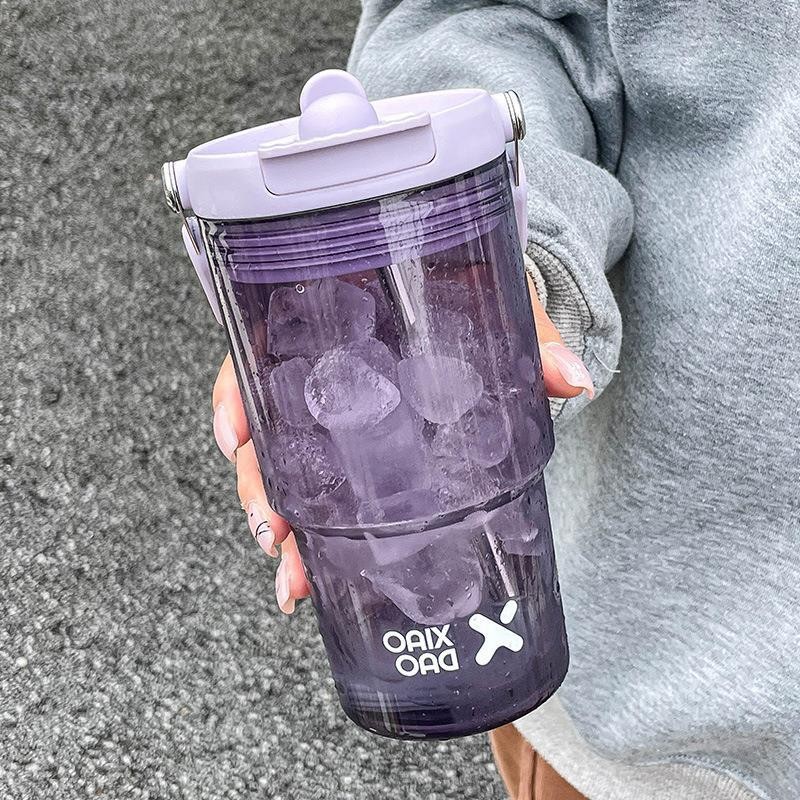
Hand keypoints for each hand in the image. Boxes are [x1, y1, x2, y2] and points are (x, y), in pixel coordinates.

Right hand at [211, 276, 593, 613]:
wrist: (481, 294)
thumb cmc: (471, 289)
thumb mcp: (498, 302)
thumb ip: (530, 335)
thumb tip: (572, 382)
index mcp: (334, 315)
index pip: (261, 349)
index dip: (238, 395)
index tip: (235, 439)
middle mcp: (319, 366)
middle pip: (264, 424)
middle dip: (261, 485)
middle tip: (274, 536)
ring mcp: (332, 408)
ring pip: (283, 463)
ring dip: (284, 522)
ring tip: (295, 578)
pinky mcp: (355, 439)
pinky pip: (320, 480)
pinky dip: (316, 527)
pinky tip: (318, 571)